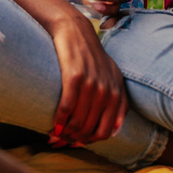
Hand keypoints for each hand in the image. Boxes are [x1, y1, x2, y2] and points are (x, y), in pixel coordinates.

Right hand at [12, 0, 128, 147]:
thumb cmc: (92, 56)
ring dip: (66, 133)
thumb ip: (119, 101)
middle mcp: (106, 90)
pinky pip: (66, 108)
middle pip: (90, 129)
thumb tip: (115, 130)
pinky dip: (59, 120)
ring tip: (57, 134)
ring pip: (78, 122)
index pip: (106, 131)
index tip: (79, 141)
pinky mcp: (74, 77)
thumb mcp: (112, 76)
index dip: (91, 141)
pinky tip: (53, 124)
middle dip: (76, 139)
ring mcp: (91, 84)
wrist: (76, 31)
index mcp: (116, 92)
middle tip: (64, 139)